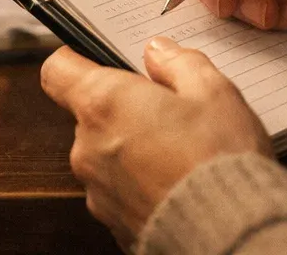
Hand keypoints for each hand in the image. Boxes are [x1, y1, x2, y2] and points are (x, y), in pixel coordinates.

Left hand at [40, 37, 271, 246]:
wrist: (229, 234)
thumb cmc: (219, 160)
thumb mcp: (212, 91)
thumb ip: (178, 63)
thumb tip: (158, 52)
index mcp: (104, 104)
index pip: (57, 70)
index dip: (76, 59)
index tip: (101, 59)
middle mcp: (88, 147)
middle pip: (90, 114)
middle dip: (124, 108)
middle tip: (169, 109)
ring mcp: (98, 191)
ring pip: (107, 154)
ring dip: (134, 148)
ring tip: (182, 151)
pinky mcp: (113, 223)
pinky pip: (121, 190)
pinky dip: (143, 183)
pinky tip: (179, 181)